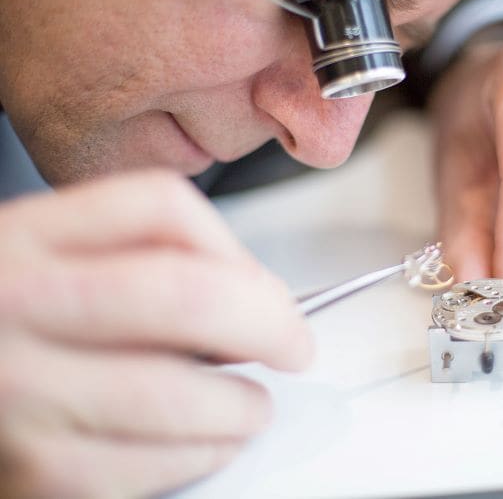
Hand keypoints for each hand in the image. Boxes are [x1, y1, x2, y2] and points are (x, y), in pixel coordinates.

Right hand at [0, 171, 312, 497]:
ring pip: (177, 394)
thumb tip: (252, 301)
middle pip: (185, 296)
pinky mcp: (30, 474)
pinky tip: (203, 443)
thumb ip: (136, 262)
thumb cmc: (3, 328)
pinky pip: (147, 467)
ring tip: (251, 406)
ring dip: (243, 406)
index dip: (237, 248)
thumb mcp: (46, 263)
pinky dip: (200, 456)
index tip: (270, 288)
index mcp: (25, 241)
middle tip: (295, 346)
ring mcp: (18, 394)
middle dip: (270, 324)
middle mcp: (15, 306)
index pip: (159, 208)